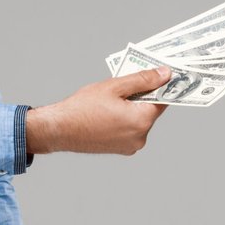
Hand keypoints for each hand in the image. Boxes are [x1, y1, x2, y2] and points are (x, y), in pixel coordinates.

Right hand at [26, 68, 169, 154]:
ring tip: (110, 100)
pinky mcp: (121, 150)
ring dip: (132, 108)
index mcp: (141, 121)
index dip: (160, 86)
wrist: (59, 129)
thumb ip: (143, 80)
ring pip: (139, 120)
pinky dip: (124, 119)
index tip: (158, 75)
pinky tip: (108, 112)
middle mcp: (140, 137)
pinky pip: (130, 130)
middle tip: (123, 86)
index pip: (162, 100)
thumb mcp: (114, 86)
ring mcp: (130, 146)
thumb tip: (165, 74)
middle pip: (150, 110)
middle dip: (141, 96)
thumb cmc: (82, 108)